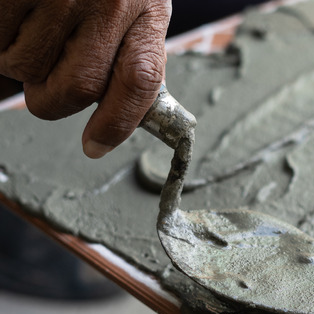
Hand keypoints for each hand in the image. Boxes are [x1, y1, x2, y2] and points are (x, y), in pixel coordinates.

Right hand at [0, 0, 171, 157]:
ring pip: (28, 65)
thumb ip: (130, 51)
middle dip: (54, 99)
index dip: (118, 122)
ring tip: (33, 29)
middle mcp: (109, 0)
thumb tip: (112, 115)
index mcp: (146, 9)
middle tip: (47, 82)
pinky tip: (14, 15)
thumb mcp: (134, 3)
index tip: (95, 145)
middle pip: (78, 88)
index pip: (141, 81)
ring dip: (21, 62)